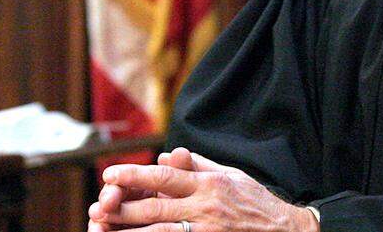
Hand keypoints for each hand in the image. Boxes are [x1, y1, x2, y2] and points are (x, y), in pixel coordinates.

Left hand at [88, 147, 318, 231]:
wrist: (283, 231)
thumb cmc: (254, 201)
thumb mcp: (230, 174)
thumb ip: (197, 166)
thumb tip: (167, 157)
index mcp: (209, 184)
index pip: (165, 176)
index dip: (135, 175)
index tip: (111, 173)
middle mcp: (206, 207)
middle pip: (155, 208)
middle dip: (123, 208)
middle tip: (99, 206)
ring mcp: (206, 231)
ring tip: (105, 229)